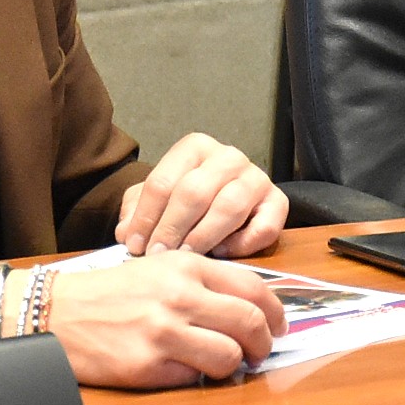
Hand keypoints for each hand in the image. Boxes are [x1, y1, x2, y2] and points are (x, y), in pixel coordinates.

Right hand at [43, 251, 288, 388]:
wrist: (56, 312)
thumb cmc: (112, 292)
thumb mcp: (160, 268)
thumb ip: (205, 281)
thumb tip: (254, 307)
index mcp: (187, 266)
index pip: (254, 288)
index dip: (276, 312)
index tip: (278, 326)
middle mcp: (179, 295)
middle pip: (250, 324)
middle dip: (264, 344)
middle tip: (261, 353)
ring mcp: (163, 332)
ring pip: (229, 356)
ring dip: (234, 366)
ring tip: (224, 365)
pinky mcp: (146, 365)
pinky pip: (193, 378)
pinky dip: (196, 377)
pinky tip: (184, 369)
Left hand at [116, 133, 287, 258]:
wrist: (219, 198)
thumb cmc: (183, 200)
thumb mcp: (154, 199)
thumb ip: (136, 212)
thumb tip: (126, 233)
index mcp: (195, 147)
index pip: (164, 182)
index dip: (146, 217)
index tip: (134, 245)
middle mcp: (228, 157)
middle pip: (195, 192)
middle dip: (172, 228)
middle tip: (159, 255)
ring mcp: (256, 177)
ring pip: (230, 207)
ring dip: (204, 236)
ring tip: (187, 256)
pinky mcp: (277, 202)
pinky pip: (265, 226)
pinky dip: (243, 243)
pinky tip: (222, 253)